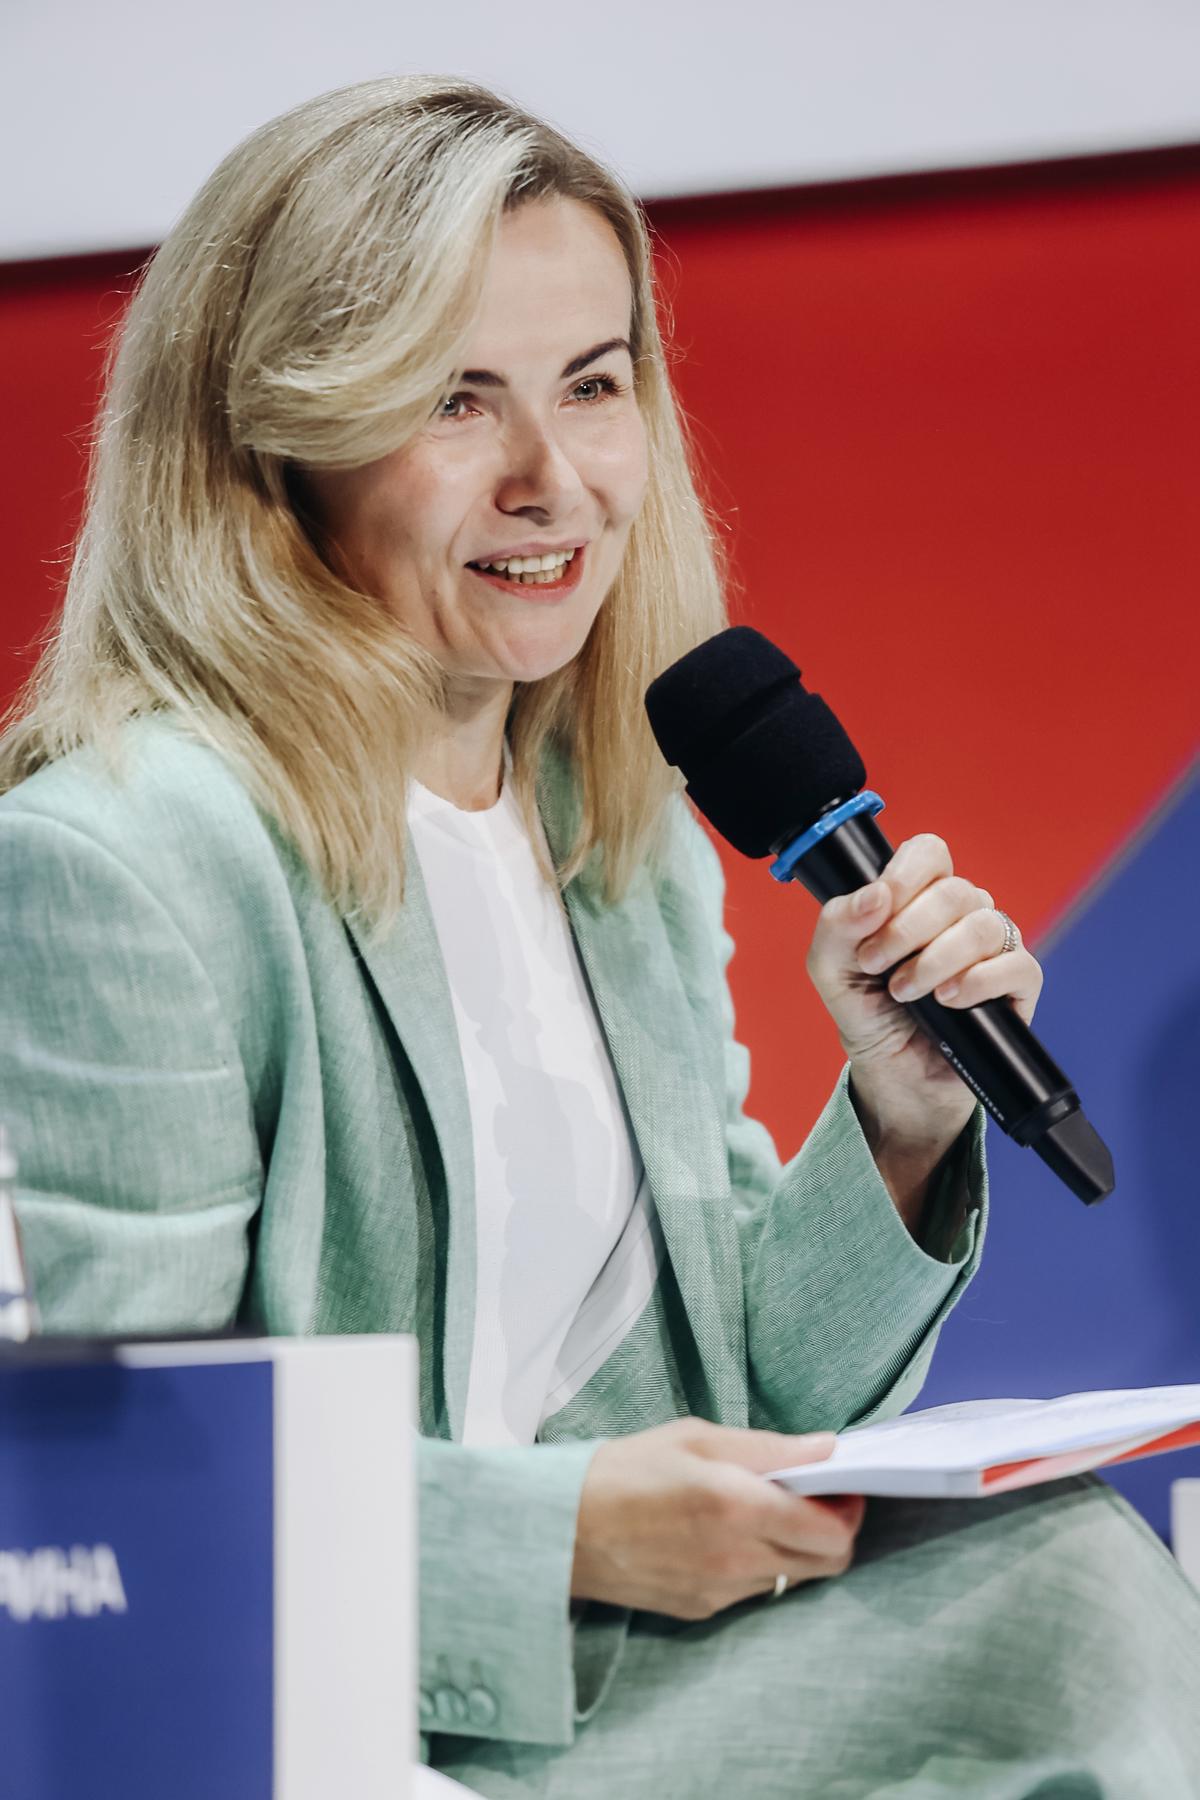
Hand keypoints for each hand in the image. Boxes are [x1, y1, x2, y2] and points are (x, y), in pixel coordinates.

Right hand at [570, 1418, 864, 1620]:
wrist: (561, 1528)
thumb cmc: (625, 1470)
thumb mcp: (696, 1437)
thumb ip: (770, 1448)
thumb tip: (827, 1448)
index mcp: (738, 1506)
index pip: (833, 1530)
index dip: (850, 1506)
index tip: (840, 1483)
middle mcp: (738, 1558)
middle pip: (828, 1562)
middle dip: (834, 1530)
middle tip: (814, 1498)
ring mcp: (722, 1591)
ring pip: (795, 1578)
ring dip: (797, 1547)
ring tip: (765, 1511)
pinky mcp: (704, 1609)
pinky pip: (756, 1590)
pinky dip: (760, 1562)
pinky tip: (730, 1535)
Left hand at [805, 834, 1043, 1214]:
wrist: (894, 1080)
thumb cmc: (868, 1018)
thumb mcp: (831, 971)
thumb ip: (838, 925)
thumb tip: (873, 894)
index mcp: (916, 899)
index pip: (928, 853)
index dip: (904, 874)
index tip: (876, 910)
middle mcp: (959, 915)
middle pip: (954, 889)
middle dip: (907, 929)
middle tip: (878, 966)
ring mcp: (992, 948)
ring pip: (984, 924)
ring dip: (937, 959)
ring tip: (907, 992)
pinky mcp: (1018, 985)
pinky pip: (1017, 964)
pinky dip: (978, 981)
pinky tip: (949, 1001)